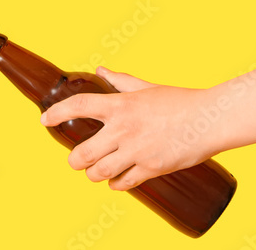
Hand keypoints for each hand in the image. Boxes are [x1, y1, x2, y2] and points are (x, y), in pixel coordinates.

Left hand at [40, 67, 221, 190]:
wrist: (210, 120)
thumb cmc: (179, 101)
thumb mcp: (145, 87)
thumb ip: (120, 82)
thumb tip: (102, 71)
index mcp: (119, 106)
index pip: (78, 106)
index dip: (57, 113)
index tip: (44, 121)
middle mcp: (123, 129)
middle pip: (83, 152)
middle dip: (74, 160)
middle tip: (75, 160)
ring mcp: (137, 151)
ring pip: (100, 172)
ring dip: (93, 174)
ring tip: (93, 172)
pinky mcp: (152, 168)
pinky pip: (124, 183)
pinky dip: (115, 184)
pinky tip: (114, 182)